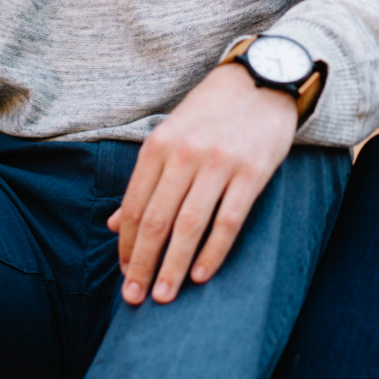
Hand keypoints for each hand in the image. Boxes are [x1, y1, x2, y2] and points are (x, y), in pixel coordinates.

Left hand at [106, 63, 297, 303]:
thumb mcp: (169, 137)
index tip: (124, 273)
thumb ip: (144, 181)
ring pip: (188, 225)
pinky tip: (200, 275)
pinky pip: (228, 220)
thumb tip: (115, 224)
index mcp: (158, 146)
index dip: (127, 244)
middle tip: (135, 298)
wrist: (263, 80)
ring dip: (173, 265)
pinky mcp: (251, 172)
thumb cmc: (211, 113)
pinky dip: (212, 251)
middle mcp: (184, 155)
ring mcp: (218, 163)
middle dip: (143, 263)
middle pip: (157, 220)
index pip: (135, 206)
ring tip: (163, 295)